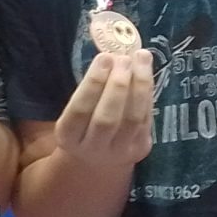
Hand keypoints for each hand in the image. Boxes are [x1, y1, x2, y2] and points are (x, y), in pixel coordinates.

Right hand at [52, 49, 156, 173]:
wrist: (98, 161)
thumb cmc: (83, 126)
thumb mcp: (73, 112)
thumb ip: (88, 89)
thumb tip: (111, 55)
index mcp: (68, 137)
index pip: (80, 111)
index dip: (93, 83)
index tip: (104, 57)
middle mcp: (92, 149)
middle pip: (107, 119)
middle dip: (118, 85)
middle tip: (124, 58)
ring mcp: (119, 152)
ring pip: (132, 119)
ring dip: (140, 85)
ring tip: (141, 58)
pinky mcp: (140, 150)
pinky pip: (146, 119)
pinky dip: (148, 93)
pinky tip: (146, 72)